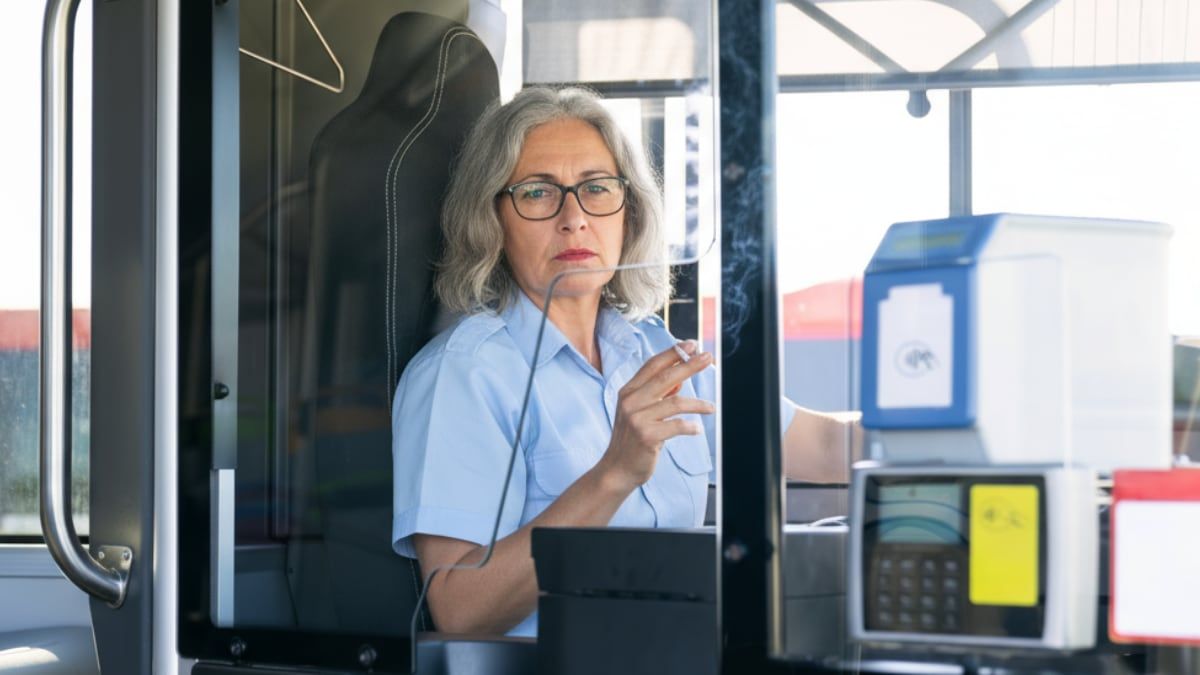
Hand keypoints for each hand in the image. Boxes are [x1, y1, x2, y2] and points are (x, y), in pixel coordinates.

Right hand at [597, 341, 714, 491]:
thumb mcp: (640, 412)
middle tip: (708, 357)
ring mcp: (637, 418)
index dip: (673, 353)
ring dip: (698, 404)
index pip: (652, 365)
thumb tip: (682, 379)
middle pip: (666, 377)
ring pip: (676, 403)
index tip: (691, 344)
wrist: (617, 469)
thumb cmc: (632, 439)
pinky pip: (676, 426)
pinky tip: (697, 430)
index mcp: (628, 392)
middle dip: (689, 365)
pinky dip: (690, 427)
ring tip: (711, 408)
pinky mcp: (647, 436)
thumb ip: (658, 395)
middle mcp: (631, 401)